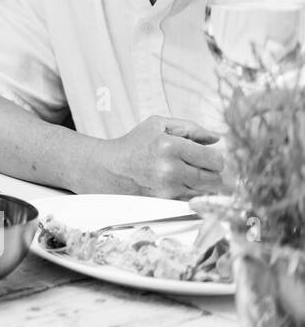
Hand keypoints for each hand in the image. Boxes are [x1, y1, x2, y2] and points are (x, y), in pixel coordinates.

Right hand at [99, 116, 225, 198]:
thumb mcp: (158, 124)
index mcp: (171, 146)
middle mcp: (171, 169)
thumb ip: (190, 127)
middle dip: (212, 173)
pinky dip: (192, 194)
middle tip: (200, 167)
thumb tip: (216, 138)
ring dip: (203, 185)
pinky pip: (193, 201)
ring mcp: (168, 188)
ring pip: (206, 192)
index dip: (215, 158)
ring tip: (190, 175)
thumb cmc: (134, 144)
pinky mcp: (165, 202)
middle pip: (215, 179)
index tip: (208, 157)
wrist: (110, 168)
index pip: (215, 159)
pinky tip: (182, 185)